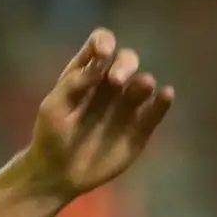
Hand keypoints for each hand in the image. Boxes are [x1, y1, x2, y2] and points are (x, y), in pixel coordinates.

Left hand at [23, 30, 175, 201]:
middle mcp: (110, 84)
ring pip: (143, 83)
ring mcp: (126, 105)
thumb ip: (75, 83)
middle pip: (126, 60)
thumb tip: (101, 61)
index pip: (101, 44)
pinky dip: (163, 102)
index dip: (105, 42)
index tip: (102, 54)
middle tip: (116, 80)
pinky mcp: (139, 128)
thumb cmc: (51, 136)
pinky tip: (166, 95)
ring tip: (143, 86)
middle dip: (125, 64)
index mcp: (86, 72)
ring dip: (143, 82)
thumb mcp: (54, 107)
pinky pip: (155, 111)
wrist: (59, 174)